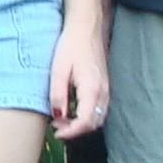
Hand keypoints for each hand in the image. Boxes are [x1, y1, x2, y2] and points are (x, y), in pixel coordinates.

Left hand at [48, 14, 107, 138]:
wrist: (86, 29)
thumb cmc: (71, 46)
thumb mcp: (58, 70)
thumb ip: (57, 95)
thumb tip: (58, 117)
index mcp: (92, 89)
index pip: (86, 121)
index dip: (71, 132)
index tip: (56, 133)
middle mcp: (103, 92)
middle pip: (94, 123)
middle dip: (75, 130)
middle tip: (56, 127)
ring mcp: (106, 89)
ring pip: (98, 117)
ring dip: (81, 124)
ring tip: (61, 120)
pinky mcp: (104, 86)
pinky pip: (99, 109)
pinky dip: (87, 116)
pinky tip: (71, 110)